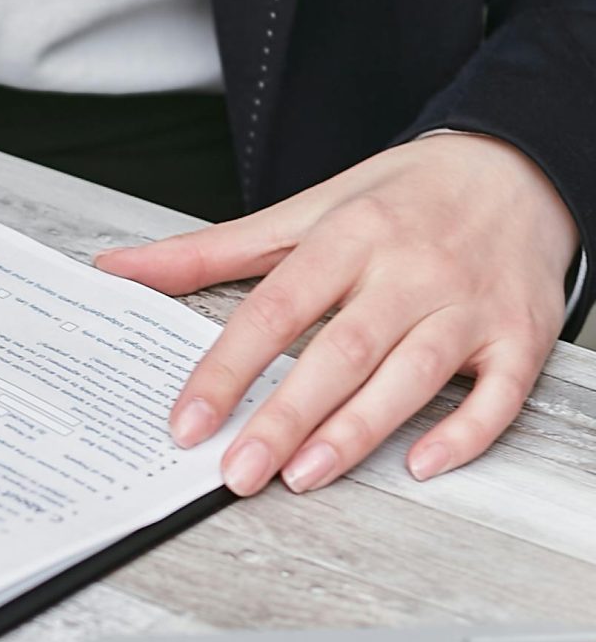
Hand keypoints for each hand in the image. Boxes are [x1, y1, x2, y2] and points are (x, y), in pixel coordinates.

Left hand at [95, 134, 576, 493]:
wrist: (520, 165)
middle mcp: (411, 269)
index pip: (274, 309)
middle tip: (237, 470)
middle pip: (340, 350)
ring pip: (413, 374)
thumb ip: (209, 250)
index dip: (226, 369)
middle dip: (285, 417)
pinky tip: (420, 465)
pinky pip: (500, 392)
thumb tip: (119, 267)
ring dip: (357, 431)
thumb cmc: (401, 200)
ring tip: (302, 476)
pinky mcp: (522, 334)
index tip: (187, 422)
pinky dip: (465, 432)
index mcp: (350, 236)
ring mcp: (470, 303)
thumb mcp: (304, 211)